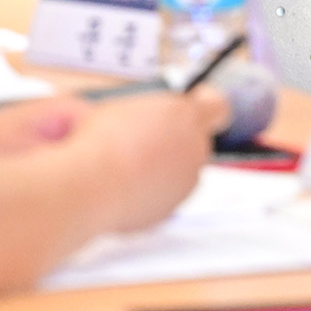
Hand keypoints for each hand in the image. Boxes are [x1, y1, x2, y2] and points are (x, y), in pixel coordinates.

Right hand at [75, 90, 228, 232]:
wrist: (93, 184)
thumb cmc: (103, 140)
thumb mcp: (123, 104)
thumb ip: (148, 110)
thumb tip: (143, 115)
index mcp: (186, 116)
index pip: (217, 108)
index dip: (206, 104)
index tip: (197, 102)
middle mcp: (194, 150)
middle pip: (196, 141)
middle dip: (176, 139)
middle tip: (146, 136)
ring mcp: (186, 182)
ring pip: (181, 170)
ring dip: (162, 167)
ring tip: (127, 164)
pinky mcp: (171, 208)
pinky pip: (165, 194)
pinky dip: (150, 190)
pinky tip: (124, 185)